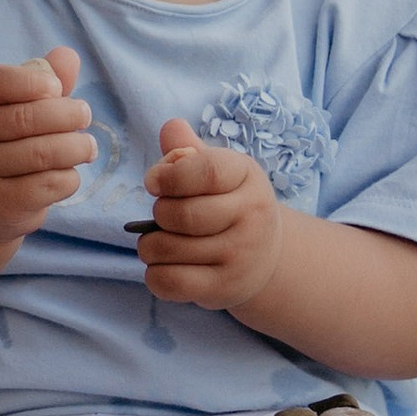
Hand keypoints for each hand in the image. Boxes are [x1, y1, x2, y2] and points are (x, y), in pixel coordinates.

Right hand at [0, 48, 91, 245]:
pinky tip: (68, 174)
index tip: (57, 88)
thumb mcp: (19, 107)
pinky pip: (48, 185)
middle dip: (67, 114)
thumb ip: (45, 79)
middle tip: (85, 115)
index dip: (30, 81)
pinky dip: (69, 177)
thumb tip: (68, 55)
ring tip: (87, 146)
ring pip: (42, 154)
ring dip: (77, 147)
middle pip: (26, 118)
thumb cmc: (7, 142)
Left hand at [138, 116, 283, 309]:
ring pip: (168, 249)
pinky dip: (154, 275)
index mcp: (247, 176)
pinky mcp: (224, 288)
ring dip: (149, 245)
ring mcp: (240, 256)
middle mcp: (251, 215)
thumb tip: (170, 128)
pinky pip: (170, 282)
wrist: (267, 256)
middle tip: (161, 216)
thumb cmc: (231, 204)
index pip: (206, 172)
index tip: (154, 183)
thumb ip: (190, 151)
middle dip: (158, 214)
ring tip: (158, 241)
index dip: (169, 176)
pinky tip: (163, 265)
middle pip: (182, 215)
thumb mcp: (220, 171)